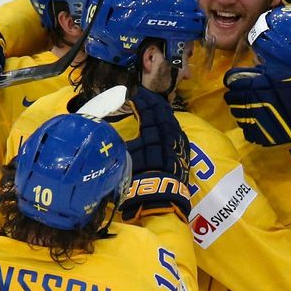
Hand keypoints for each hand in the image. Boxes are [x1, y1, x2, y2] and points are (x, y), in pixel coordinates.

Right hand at [120, 87, 190, 222]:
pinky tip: (165, 122)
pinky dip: (169, 121)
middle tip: (142, 95)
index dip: (139, 99)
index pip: (146, 107)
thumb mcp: (125, 156)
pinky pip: (176, 128)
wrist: (161, 196)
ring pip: (170, 117)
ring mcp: (178, 138)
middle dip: (151, 100)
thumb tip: (106, 131)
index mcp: (152, 129)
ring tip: (152, 105)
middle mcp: (167, 130)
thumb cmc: (139, 177)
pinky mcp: (184, 148)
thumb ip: (119, 140)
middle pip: (160, 109)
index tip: (132, 94)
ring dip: (161, 110)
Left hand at [223, 66, 290, 146]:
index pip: (232, 83)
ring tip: (250, 110)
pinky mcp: (260, 136)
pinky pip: (246, 131)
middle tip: (241, 97)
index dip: (233, 83)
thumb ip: (259, 73)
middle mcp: (250, 103)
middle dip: (234, 98)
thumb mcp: (278, 73)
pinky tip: (257, 122)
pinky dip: (249, 126)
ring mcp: (254, 121)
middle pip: (231, 100)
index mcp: (254, 85)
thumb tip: (243, 73)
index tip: (235, 84)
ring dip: (241, 112)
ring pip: (237, 116)